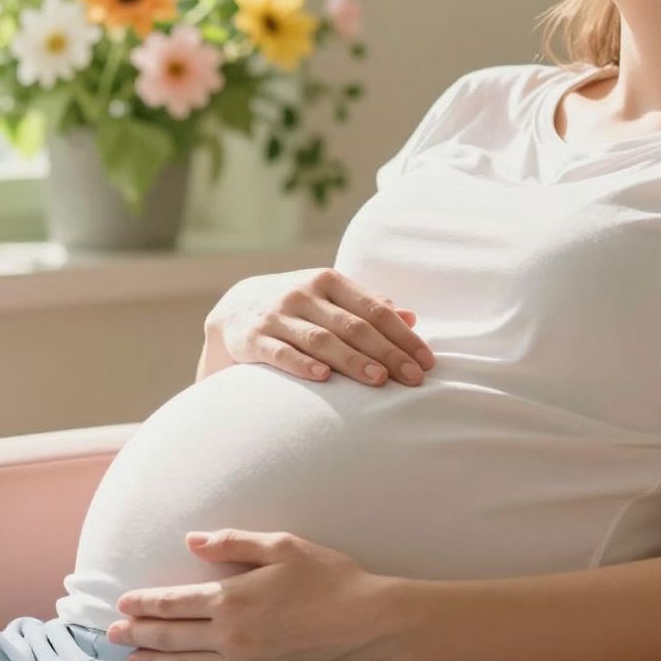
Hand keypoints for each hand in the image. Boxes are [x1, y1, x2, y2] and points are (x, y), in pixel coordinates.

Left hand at [111, 530, 401, 660]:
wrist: (370, 623)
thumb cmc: (330, 578)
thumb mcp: (283, 546)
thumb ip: (233, 543)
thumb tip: (192, 541)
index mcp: (234, 599)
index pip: (174, 602)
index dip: (145, 602)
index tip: (122, 602)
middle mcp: (232, 635)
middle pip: (172, 635)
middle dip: (139, 632)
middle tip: (113, 631)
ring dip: (154, 659)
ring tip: (132, 657)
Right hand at [205, 268, 433, 387]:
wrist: (233, 309)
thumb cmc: (297, 307)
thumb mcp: (329, 297)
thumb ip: (367, 305)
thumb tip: (412, 317)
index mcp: (328, 281)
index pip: (374, 309)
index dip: (403, 336)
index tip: (426, 361)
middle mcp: (303, 293)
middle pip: (353, 326)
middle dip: (387, 353)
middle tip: (412, 378)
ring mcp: (277, 314)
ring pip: (321, 339)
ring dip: (352, 360)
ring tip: (378, 380)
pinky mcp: (252, 337)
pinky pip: (280, 352)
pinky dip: (302, 365)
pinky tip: (323, 378)